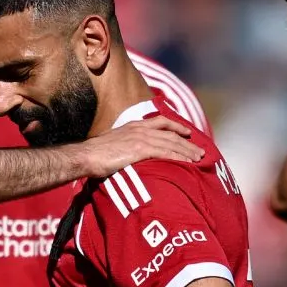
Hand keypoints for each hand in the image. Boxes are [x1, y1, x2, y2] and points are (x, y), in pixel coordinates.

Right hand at [73, 117, 201, 178]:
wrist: (86, 156)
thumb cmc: (95, 154)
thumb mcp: (113, 143)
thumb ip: (125, 144)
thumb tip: (129, 154)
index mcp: (134, 126)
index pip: (160, 122)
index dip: (176, 126)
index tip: (187, 132)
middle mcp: (140, 129)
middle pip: (170, 133)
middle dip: (187, 142)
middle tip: (199, 150)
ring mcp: (141, 138)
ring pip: (171, 142)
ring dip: (187, 151)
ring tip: (199, 158)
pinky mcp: (141, 149)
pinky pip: (165, 152)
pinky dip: (179, 157)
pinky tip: (187, 163)